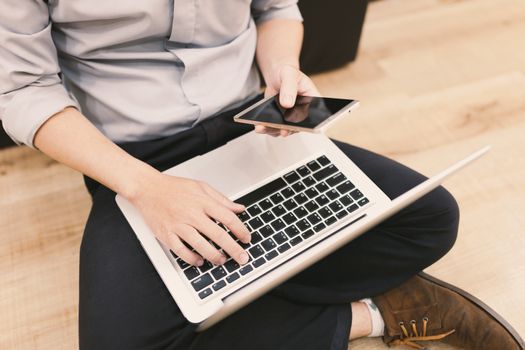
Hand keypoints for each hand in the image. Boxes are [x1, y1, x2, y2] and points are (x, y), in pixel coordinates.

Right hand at [127, 173, 250, 266]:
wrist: (147, 188)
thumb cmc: (174, 187)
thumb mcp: (201, 187)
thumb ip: (222, 199)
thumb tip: (239, 208)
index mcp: (203, 201)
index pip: (228, 218)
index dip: (240, 230)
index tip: (247, 239)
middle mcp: (192, 214)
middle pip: (218, 235)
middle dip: (233, 249)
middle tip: (242, 258)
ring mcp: (178, 225)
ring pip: (200, 245)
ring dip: (214, 256)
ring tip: (222, 260)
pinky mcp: (166, 234)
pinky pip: (181, 251)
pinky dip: (192, 258)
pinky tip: (200, 261)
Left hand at [256, 64, 319, 136]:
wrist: (277, 75)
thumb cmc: (287, 73)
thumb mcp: (289, 76)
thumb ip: (289, 89)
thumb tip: (287, 104)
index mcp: (312, 101)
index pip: (314, 115)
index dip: (309, 124)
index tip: (299, 126)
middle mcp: (303, 112)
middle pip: (298, 126)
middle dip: (288, 130)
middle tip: (282, 131)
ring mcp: (291, 118)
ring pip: (284, 130)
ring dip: (273, 130)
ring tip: (262, 128)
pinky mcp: (280, 120)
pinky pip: (274, 128)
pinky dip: (266, 128)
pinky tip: (259, 125)